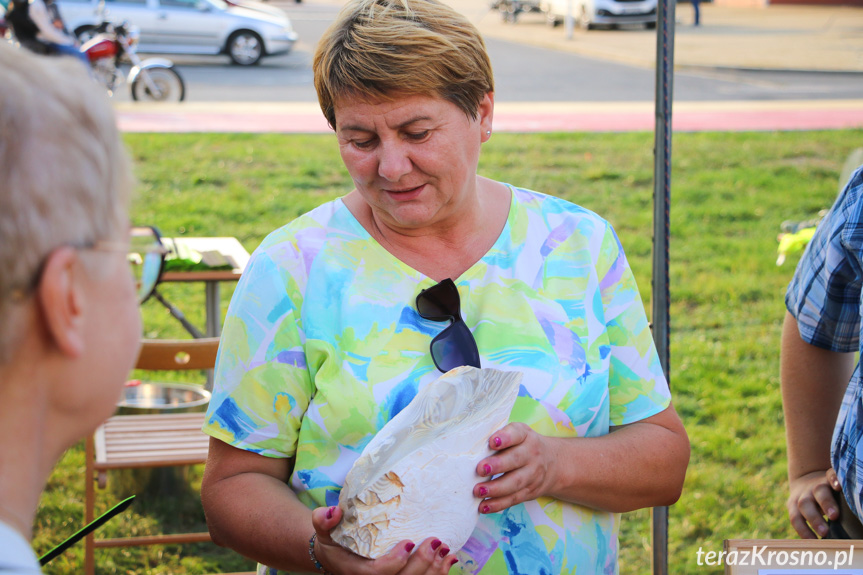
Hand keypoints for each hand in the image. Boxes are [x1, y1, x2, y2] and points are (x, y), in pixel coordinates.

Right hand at [311, 506, 458, 574]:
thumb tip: (333, 511)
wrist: (336, 558)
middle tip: (434, 542)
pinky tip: (449, 560)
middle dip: (421, 565)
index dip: (393, 564)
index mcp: (356, 573)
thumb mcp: (323, 531)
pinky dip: (437, 574)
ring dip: (434, 572)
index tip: (408, 543)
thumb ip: (323, 520)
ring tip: (446, 551)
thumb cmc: (333, 542)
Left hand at [473, 422, 554, 513]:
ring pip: (514, 483)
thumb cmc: (523, 445)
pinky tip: (483, 506)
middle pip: (515, 460)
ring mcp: (532, 474)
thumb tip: (470, 443)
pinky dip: (498, 504)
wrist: (553, 463)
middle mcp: (532, 454)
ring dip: (495, 489)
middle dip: (498, 465)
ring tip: (478, 491)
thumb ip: (499, 436)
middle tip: (480, 469)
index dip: (505, 438)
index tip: (492, 442)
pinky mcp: (529, 492)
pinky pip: (513, 499)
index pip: (516, 434)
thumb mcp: (517, 433)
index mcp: (525, 436)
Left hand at [787, 468, 839, 537]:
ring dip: (826, 503)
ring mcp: (816, 485)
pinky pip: (830, 475)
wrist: (806, 478)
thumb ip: (811, 524)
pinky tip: (839, 487)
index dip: (802, 530)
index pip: (795, 518)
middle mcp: (805, 495)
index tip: (814, 542)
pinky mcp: (827, 476)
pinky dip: (834, 480)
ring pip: (818, 491)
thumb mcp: (804, 512)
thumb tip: (823, 543)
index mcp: (796, 505)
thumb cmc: (809, 503)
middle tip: (824, 532)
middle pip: (805, 505)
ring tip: (834, 516)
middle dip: (814, 519)